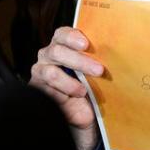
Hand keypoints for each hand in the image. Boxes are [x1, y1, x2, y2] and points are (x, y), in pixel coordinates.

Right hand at [29, 27, 104, 149]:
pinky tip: (76, 96)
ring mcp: (41, 73)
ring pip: (50, 72)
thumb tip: (112, 53)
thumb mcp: (97, 72)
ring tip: (85, 90)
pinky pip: (47, 90)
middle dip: (79, 60)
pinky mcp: (38, 90)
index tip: (86, 44)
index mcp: (63, 45)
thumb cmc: (93, 88)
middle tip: (98, 70)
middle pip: (57, 51)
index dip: (72, 36)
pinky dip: (63, 92)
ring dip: (70, 81)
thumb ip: (97, 60)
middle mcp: (49, 56)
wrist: (86, 115)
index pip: (62, 34)